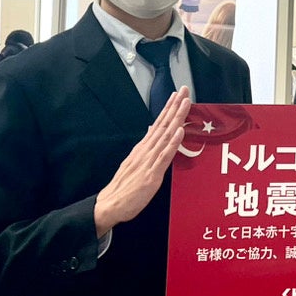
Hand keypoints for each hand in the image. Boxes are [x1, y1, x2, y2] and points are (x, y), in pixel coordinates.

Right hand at [94, 87, 191, 235]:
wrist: (110, 205)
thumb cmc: (124, 187)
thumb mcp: (135, 163)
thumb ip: (145, 148)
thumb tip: (153, 132)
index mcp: (143, 148)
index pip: (158, 124)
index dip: (169, 109)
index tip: (178, 95)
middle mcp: (146, 150)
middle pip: (163, 124)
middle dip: (175, 106)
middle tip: (185, 90)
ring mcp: (149, 161)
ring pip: (165, 136)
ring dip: (176, 118)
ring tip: (185, 103)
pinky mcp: (151, 174)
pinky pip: (164, 156)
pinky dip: (172, 143)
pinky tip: (178, 132)